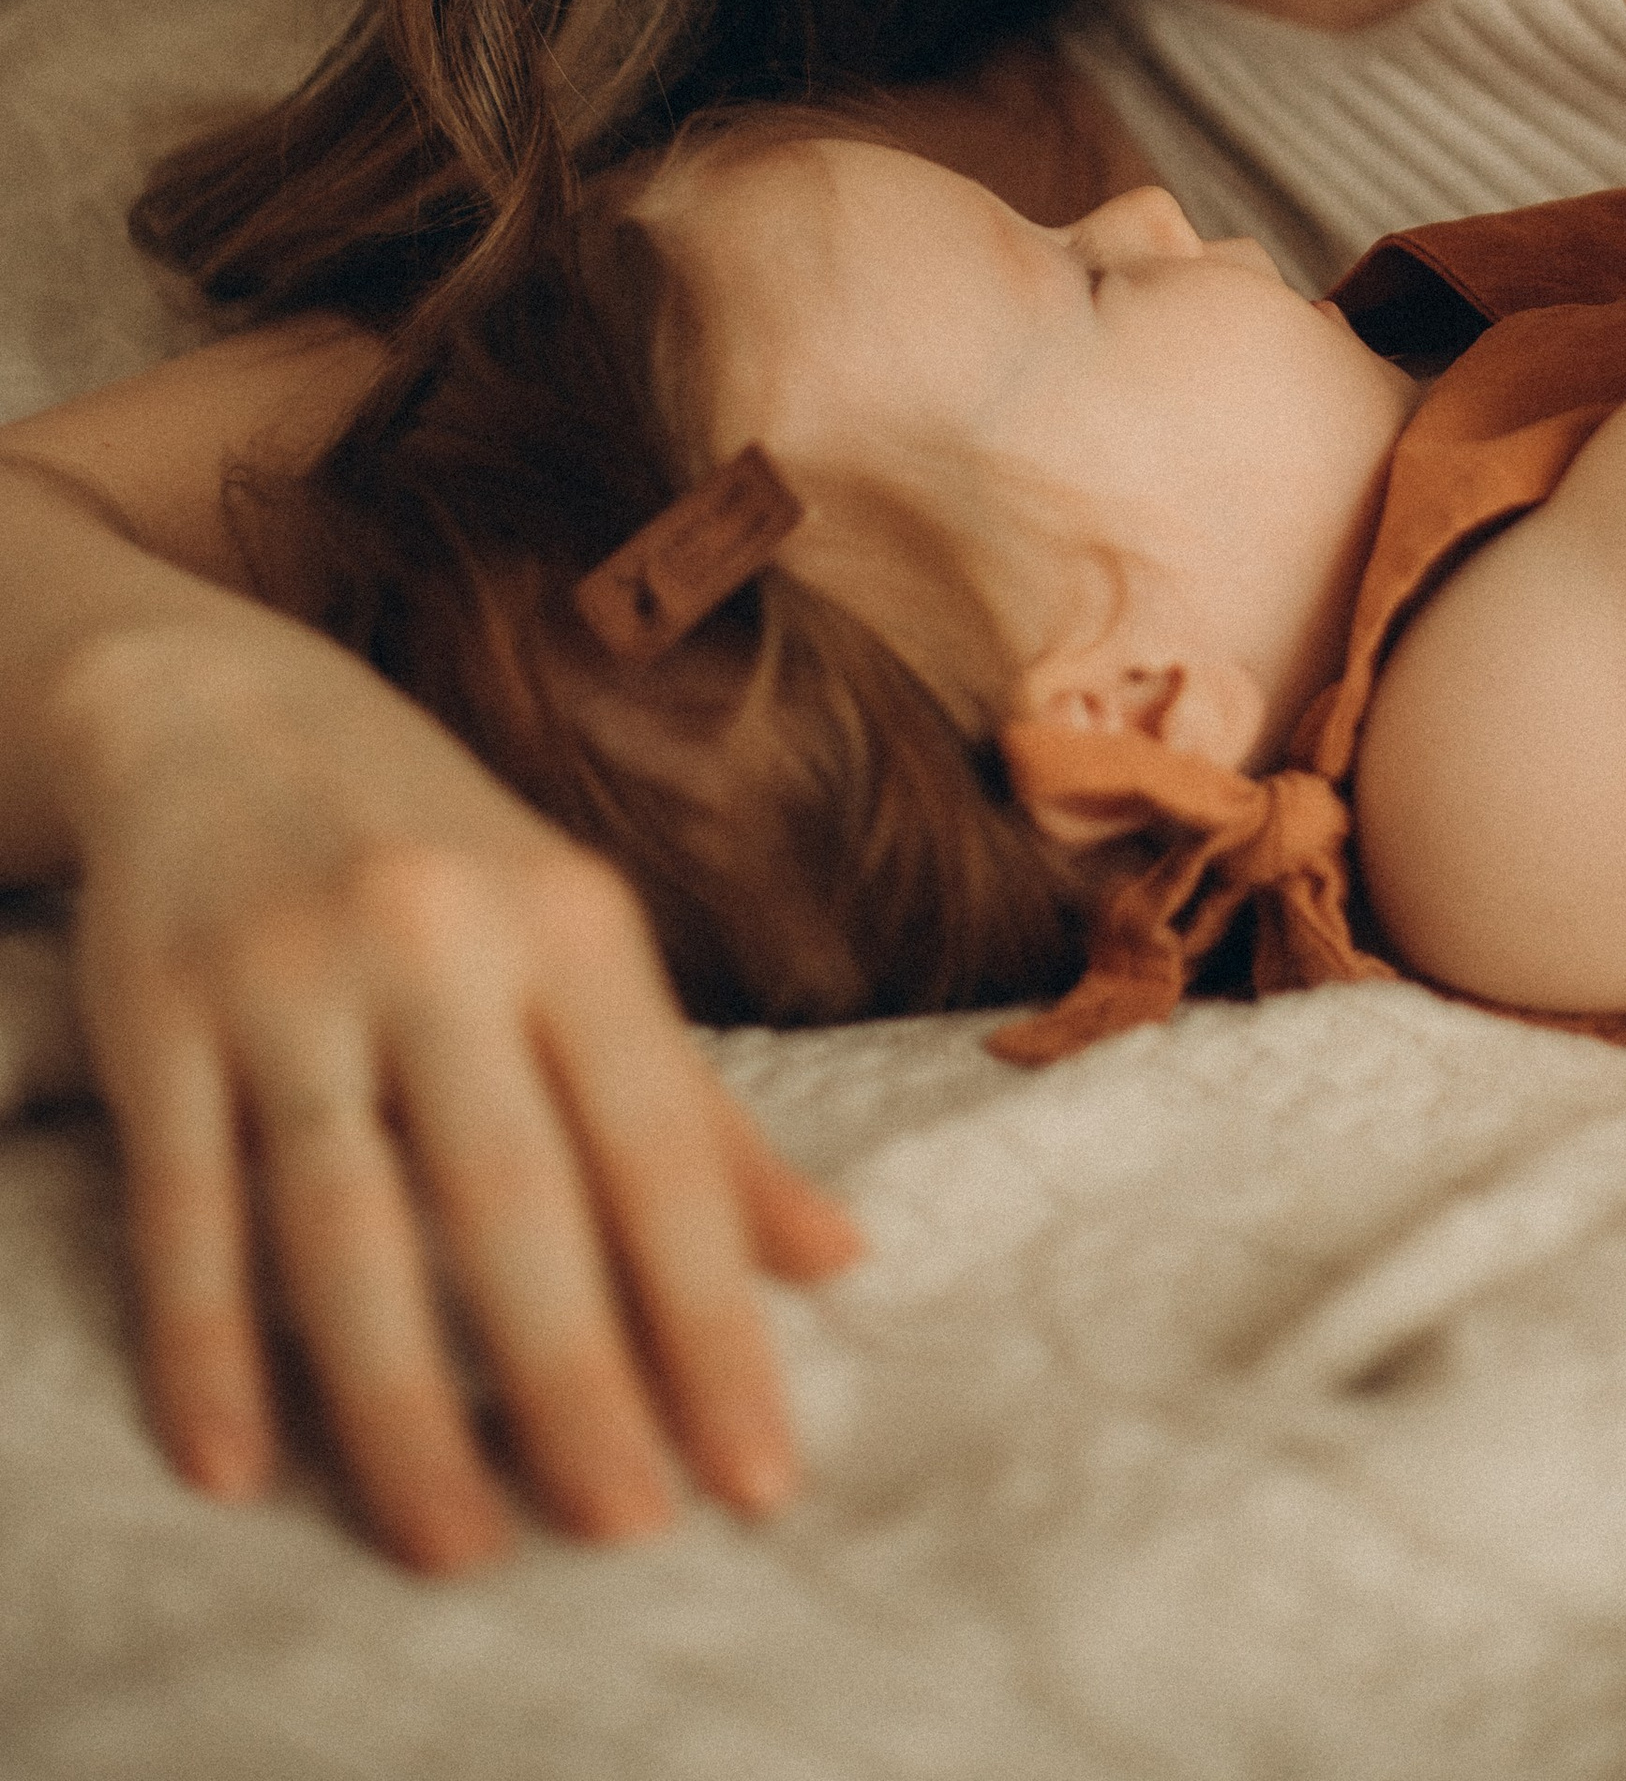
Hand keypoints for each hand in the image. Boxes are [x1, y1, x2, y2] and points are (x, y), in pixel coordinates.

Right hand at [57, 618, 858, 1572]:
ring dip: (397, 1399)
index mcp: (572, 924)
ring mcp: (290, 975)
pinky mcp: (160, 1013)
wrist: (222, 709)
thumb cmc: (442, 854)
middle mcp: (439, 941)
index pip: (659, 1150)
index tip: (755, 1474)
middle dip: (574, 1376)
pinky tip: (236, 1464)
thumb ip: (698, 1110)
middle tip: (624, 1531)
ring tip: (454, 1542)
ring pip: (346, 1219)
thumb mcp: (581, 942)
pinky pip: (185, 1203)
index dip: (709, 1317)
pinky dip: (204, 1341)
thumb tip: (841, 1261)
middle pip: (511, 1195)